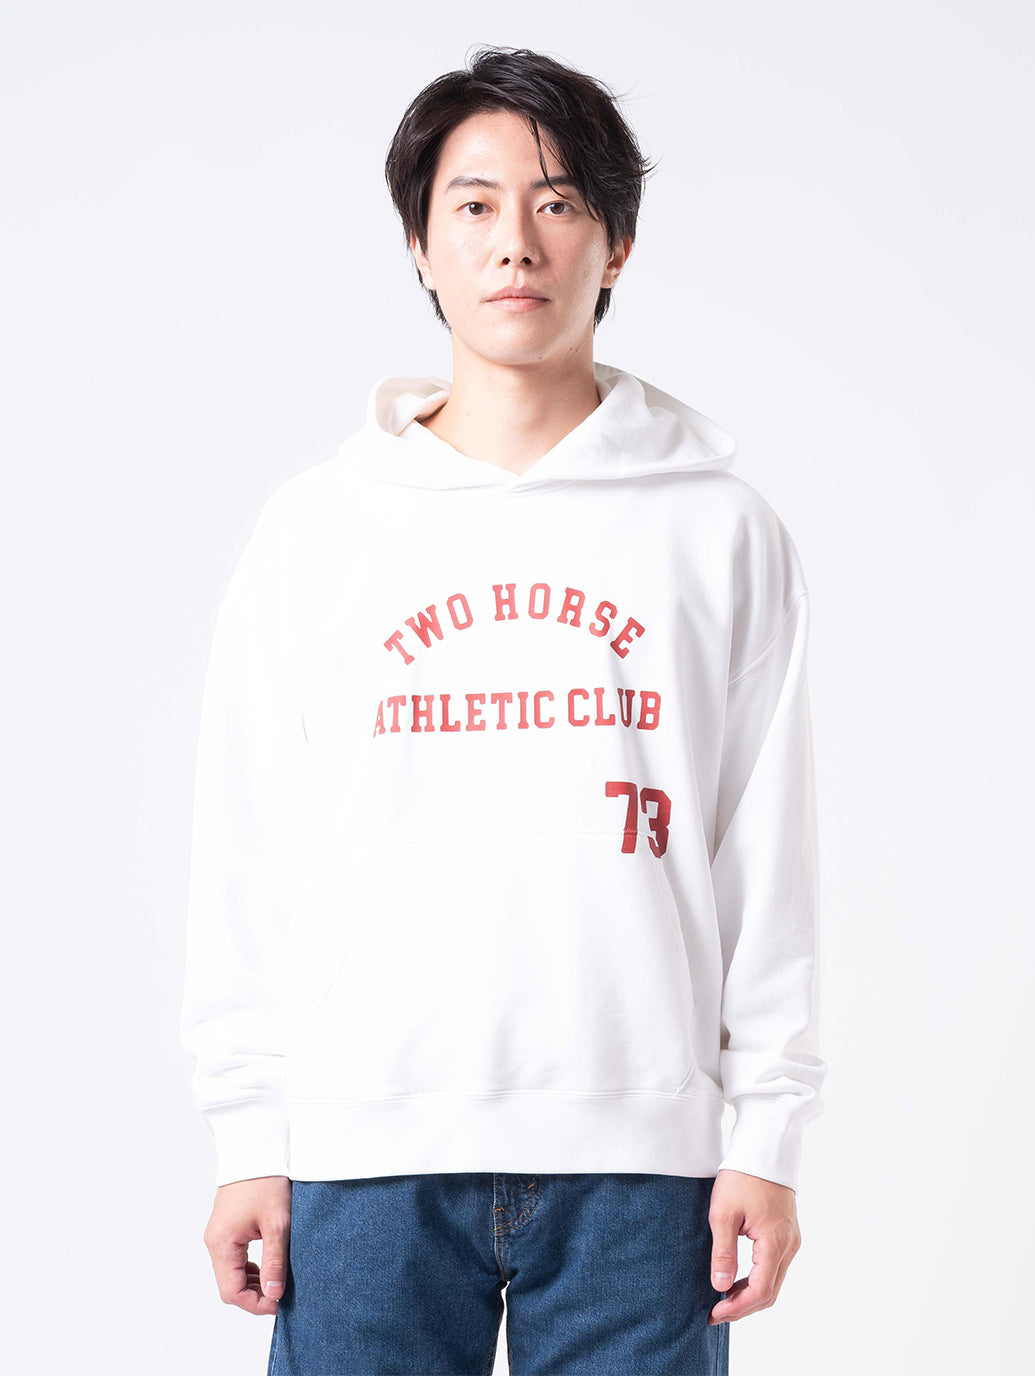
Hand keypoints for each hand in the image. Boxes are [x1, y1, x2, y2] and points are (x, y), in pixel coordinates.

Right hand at [203, 1175, 291, 1315]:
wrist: (256, 1148)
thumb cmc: (267, 1181)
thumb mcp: (277, 1223)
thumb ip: (275, 1261)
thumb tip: (274, 1294)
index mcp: (222, 1243)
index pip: (231, 1292)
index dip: (255, 1304)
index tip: (279, 1303)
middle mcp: (214, 1241)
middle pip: (228, 1285)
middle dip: (254, 1295)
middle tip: (281, 1293)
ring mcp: (218, 1234)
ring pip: (230, 1273)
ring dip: (252, 1282)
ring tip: (277, 1279)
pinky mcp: (225, 1226)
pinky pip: (232, 1258)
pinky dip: (248, 1268)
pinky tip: (268, 1264)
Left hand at [707, 1168, 800, 1324]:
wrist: (763, 1149)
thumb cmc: (741, 1177)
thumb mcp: (724, 1213)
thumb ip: (724, 1252)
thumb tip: (720, 1287)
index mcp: (775, 1243)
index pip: (760, 1291)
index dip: (737, 1308)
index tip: (714, 1314)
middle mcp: (789, 1246)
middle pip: (770, 1292)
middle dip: (743, 1307)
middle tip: (716, 1313)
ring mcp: (791, 1240)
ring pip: (774, 1282)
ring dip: (750, 1295)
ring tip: (723, 1300)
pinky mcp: (787, 1234)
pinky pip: (775, 1268)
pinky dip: (757, 1280)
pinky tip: (737, 1280)